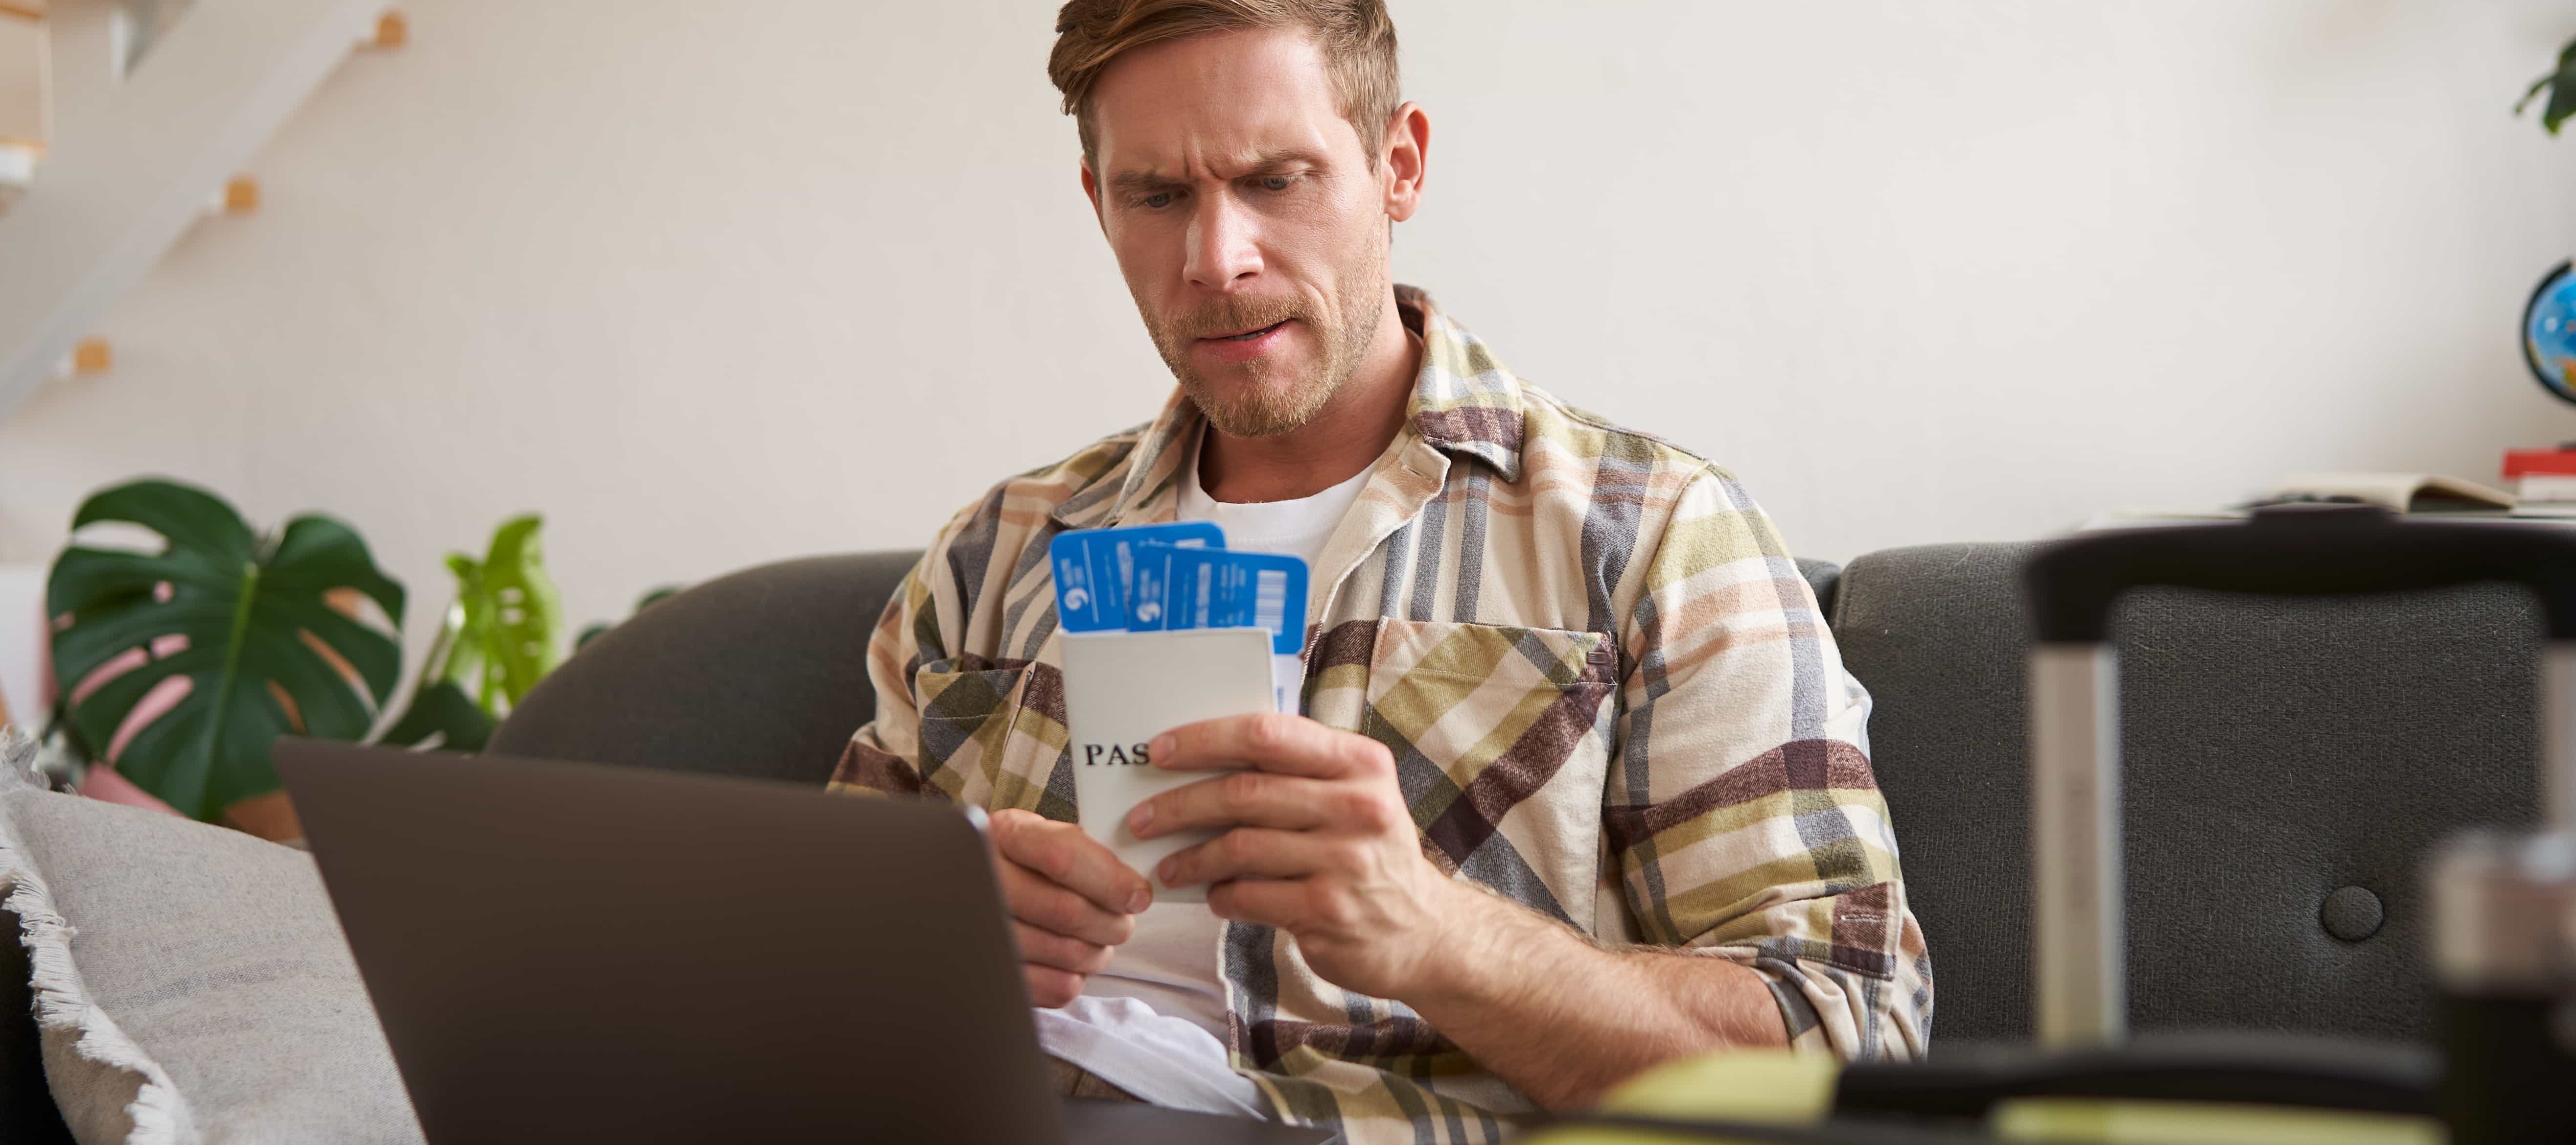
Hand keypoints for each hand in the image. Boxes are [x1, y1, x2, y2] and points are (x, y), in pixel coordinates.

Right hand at [987, 808, 1151, 1006]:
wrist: (969, 889)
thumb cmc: (1018, 863)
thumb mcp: (1042, 837)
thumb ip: (1084, 852)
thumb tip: (1133, 891)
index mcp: (1003, 835)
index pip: (1062, 856)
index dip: (1111, 880)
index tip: (1138, 896)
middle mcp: (984, 880)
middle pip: (1068, 911)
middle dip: (1111, 923)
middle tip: (1121, 924)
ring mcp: (980, 930)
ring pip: (1066, 954)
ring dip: (1097, 953)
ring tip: (1097, 943)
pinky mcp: (987, 973)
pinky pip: (1052, 988)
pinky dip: (1073, 979)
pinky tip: (1068, 964)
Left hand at [1127, 712, 1483, 1000]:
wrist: (1424, 931)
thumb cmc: (1368, 853)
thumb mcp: (1353, 795)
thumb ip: (1296, 771)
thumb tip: (1201, 759)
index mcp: (1359, 763)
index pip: (1268, 734)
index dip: (1205, 739)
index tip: (1159, 750)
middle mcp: (1358, 806)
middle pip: (1244, 793)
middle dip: (1179, 805)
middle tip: (1139, 819)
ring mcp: (1346, 861)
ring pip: (1240, 847)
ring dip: (1190, 858)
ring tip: (1167, 867)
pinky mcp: (1329, 911)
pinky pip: (1250, 896)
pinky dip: (1221, 896)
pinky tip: (1214, 897)